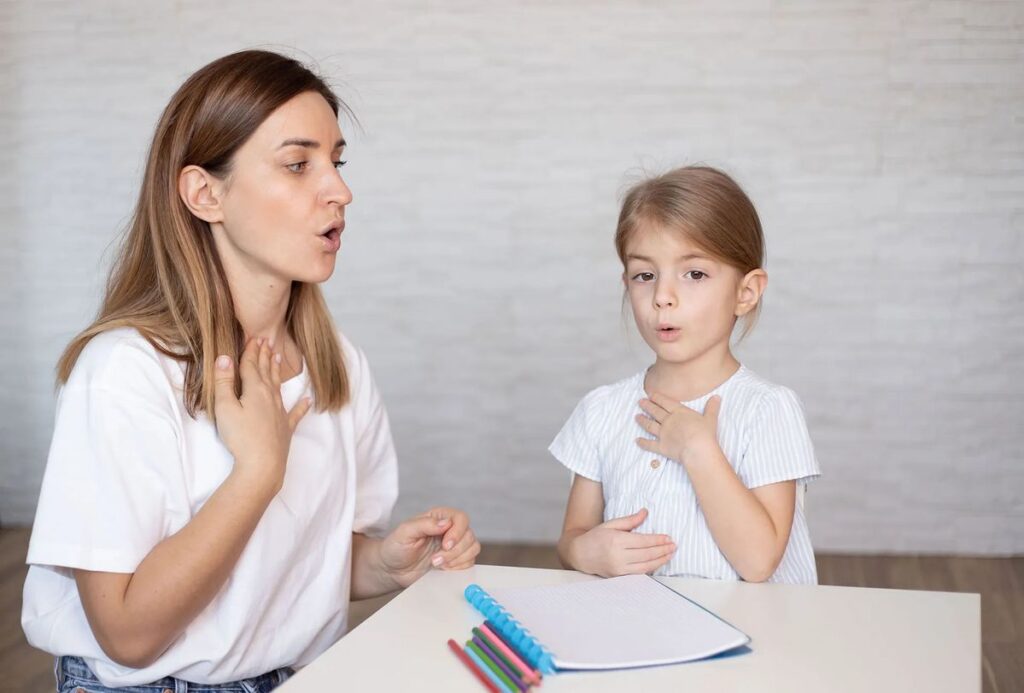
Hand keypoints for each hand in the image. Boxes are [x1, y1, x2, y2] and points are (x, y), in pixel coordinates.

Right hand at [213, 338, 311, 490]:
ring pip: (278, 387)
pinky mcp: (286, 429)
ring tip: (278, 358)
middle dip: (264, 356)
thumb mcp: (224, 408)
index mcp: (255, 390)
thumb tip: (224, 357)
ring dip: (276, 372)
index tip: (253, 336)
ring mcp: (280, 413)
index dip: (251, 351)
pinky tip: (308, 400)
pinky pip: (295, 413)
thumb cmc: (240, 437)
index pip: (251, 365)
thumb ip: (223, 382)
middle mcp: (270, 397)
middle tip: (267, 341)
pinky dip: (302, 406)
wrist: (263, 465)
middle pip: (266, 372)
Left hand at [379, 506, 479, 588]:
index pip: (461, 518)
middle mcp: (450, 530)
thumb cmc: (395, 547)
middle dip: (454, 551)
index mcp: (438, 518)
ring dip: (457, 559)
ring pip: (472, 549)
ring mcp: (454, 546)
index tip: (445, 545)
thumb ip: (424, 524)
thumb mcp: (404, 532)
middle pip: (469, 535)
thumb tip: (445, 523)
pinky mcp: (455, 561)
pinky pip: (469, 562)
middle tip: (435, 560)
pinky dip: (459, 568)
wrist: (392, 570)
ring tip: (436, 564)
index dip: (457, 532)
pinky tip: (443, 569)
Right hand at [569, 509, 675, 577]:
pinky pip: (639, 573)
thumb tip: (646, 512)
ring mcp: (618, 568)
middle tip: (674, 546)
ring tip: (670, 554)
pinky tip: (658, 563)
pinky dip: (651, 568)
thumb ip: (630, 520)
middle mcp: (618, 555)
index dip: (658, 540)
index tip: (668, 538)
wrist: (579, 554)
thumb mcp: (611, 524)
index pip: (643, 541)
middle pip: (647, 554)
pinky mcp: (618, 576)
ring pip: (645, 565)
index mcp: (616, 540)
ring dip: (660, 560)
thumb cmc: (595, 537)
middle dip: (663, 550)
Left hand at [636, 393, 721, 463]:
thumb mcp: (710, 418)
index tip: (650, 394)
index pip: (666, 402)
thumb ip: (712, 408)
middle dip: (647, 406)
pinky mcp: (661, 447)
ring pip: (650, 425)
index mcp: (679, 412)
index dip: (657, 398)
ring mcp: (663, 434)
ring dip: (642, 421)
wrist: (697, 448)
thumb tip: (717, 397)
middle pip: (655, 412)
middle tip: (640, 402)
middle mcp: (668, 421)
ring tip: (636, 417)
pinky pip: (649, 444)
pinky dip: (642, 443)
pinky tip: (637, 441)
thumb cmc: (705, 434)